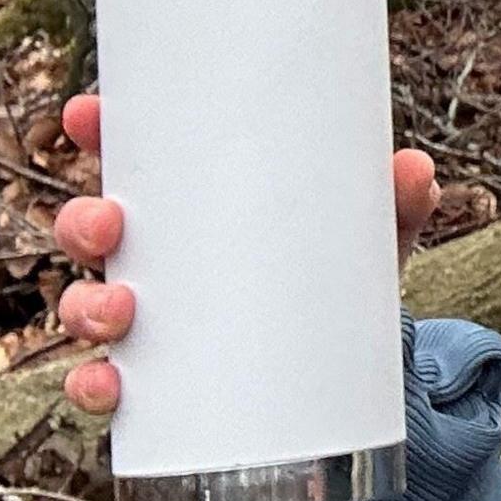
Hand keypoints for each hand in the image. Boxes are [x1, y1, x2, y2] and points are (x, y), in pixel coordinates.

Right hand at [49, 90, 439, 416]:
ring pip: (87, 304)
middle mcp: (158, 258)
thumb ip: (396, 202)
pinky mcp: (159, 383)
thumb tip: (416, 170)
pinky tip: (107, 387)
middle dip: (84, 221)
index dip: (96, 131)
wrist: (351, 371)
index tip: (86, 113)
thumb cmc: (338, 274)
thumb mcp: (368, 235)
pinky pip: (106, 383)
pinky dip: (96, 386)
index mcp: (194, 205)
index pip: (132, 158)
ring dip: (85, 305)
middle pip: (92, 229)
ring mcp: (151, 320)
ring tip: (122, 310)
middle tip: (112, 224)